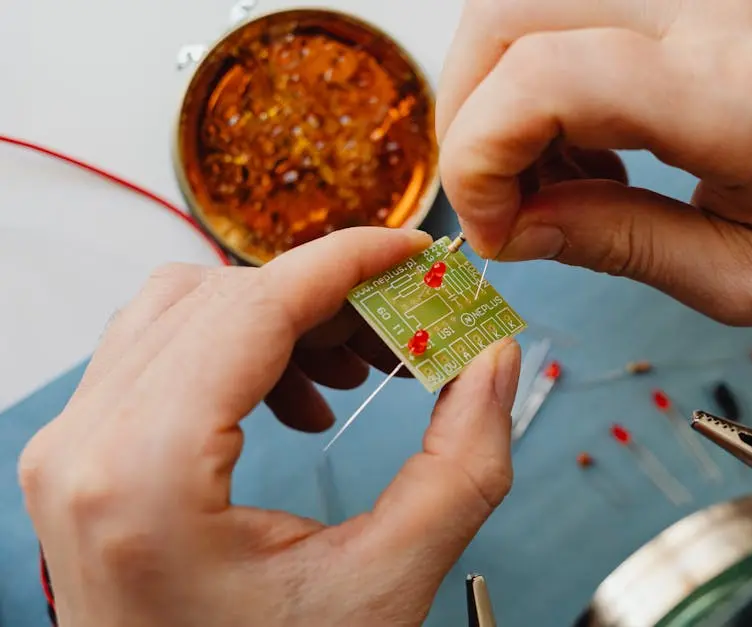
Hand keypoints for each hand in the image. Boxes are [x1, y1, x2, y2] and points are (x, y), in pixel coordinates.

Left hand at [18, 227, 520, 626]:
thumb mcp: (386, 586)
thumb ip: (462, 466)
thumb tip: (494, 361)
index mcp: (144, 477)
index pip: (252, 306)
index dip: (348, 261)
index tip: (416, 252)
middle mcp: (86, 450)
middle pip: (219, 297)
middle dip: (328, 297)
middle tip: (408, 326)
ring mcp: (73, 453)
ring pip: (184, 312)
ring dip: (284, 321)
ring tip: (358, 370)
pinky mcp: (87, 461)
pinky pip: (163, 355)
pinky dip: (243, 352)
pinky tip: (303, 404)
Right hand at [437, 0, 751, 323]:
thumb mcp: (741, 279)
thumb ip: (616, 246)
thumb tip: (515, 228)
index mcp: (733, 99)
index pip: (546, 76)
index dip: (481, 155)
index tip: (492, 228)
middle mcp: (710, 19)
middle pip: (510, 12)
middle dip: (468, 115)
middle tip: (496, 199)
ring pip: (528, 3)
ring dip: (500, 95)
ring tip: (547, 182)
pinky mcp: (689, 1)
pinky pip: (568, 16)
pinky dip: (538, 83)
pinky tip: (582, 153)